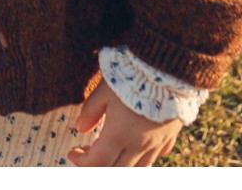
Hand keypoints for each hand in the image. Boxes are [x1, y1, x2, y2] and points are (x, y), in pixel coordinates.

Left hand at [68, 79, 182, 167]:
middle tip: (86, 154)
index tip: (72, 152)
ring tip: (108, 153)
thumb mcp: (104, 90)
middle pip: (116, 170)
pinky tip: (135, 148)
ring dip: (119, 166)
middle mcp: (138, 145)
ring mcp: (156, 143)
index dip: (82, 161)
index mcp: (119, 135)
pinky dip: (141, 158)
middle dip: (98, 166)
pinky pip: (155, 156)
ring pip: (137, 169)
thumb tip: (79, 128)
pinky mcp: (169, 137)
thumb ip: (91, 110)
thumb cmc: (131, 77)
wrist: (167, 70)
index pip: (97, 162)